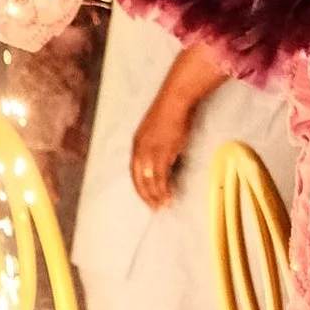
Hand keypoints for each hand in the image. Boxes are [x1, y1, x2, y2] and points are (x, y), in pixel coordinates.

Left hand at [130, 88, 191, 208]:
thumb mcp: (157, 133)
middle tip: (153, 208)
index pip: (134, 171)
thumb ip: (158, 148)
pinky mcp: (162, 152)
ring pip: (150, 180)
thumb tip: (166, 161)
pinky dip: (164, 189)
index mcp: (136, 144)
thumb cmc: (170, 113)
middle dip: (145, 195)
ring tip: (162, 206)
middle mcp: (139, 149)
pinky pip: (161, 176)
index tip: (146, 196)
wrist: (175, 101)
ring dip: (156, 195)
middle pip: (139, 178)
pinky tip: (168, 196)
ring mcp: (150, 151)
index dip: (139, 185)